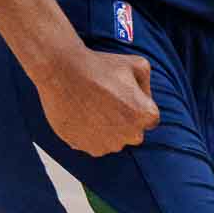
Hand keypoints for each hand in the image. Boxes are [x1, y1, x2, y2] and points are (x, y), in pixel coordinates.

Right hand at [37, 48, 159, 155]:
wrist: (64, 72)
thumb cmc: (101, 66)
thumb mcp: (139, 64)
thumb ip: (148, 86)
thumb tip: (146, 100)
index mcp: (145, 115)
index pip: (149, 118)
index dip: (137, 104)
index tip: (124, 94)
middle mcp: (130, 135)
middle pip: (132, 132)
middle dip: (125, 119)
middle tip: (108, 99)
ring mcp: (108, 144)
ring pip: (114, 140)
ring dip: (108, 128)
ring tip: (93, 105)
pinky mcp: (86, 148)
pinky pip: (95, 145)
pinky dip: (91, 134)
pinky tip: (83, 114)